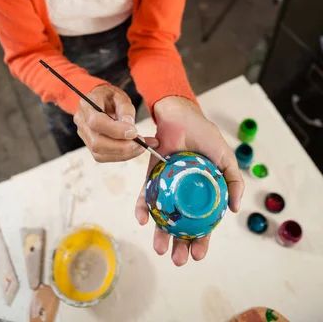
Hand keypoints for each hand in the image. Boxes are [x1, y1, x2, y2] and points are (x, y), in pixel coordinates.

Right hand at [73, 84, 158, 162]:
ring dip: (123, 154)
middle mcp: (81, 122)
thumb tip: (129, 125)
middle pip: (97, 143)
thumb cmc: (110, 97)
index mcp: (87, 105)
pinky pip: (103, 157)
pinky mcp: (90, 145)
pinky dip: (120, 156)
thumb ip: (126, 109)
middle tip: (141, 144)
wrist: (101, 100)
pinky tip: (133, 150)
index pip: (96, 122)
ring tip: (140, 148)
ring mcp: (84, 135)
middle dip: (121, 147)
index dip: (115, 130)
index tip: (134, 132)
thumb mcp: (121, 96)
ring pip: (100, 154)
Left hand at [135, 96, 243, 265]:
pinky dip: (142, 208)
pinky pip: (146, 195)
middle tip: (178, 260)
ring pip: (162, 216)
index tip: (198, 255)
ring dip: (160, 234)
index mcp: (203, 193)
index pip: (202, 223)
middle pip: (181, 225)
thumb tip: (234, 209)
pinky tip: (142, 219)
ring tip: (160, 249)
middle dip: (179, 245)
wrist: (182, 116)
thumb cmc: (205, 136)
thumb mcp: (225, 159)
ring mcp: (167, 186)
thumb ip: (233, 181)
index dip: (202, 240)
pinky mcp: (151, 176)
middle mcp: (183, 194)